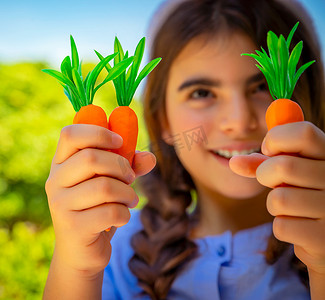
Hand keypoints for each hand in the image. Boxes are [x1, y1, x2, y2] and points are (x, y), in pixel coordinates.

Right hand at [45, 124, 155, 277]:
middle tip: (130, 178)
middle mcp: (55, 181)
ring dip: (127, 193)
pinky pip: (111, 212)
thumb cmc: (97, 208)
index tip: (120, 142)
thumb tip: (150, 157)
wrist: (81, 251)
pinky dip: (125, 213)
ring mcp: (60, 205)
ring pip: (105, 187)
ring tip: (129, 200)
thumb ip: (129, 165)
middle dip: (121, 167)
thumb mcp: (112, 181)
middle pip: (91, 158)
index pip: (70, 135)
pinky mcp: (72, 227)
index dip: (98, 132)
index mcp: (61, 163)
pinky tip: (122, 218)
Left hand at [230, 121, 324, 274]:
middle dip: (266, 175)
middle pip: (283, 166)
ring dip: (275, 205)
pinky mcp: (323, 238)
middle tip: (276, 183)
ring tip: (293, 208)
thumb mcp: (290, 173)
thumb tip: (233, 161)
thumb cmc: (304, 196)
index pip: (304, 133)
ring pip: (279, 200)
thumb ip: (264, 164)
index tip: (268, 151)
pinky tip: (300, 227)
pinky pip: (282, 227)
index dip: (276, 139)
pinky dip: (283, 227)